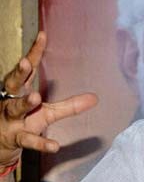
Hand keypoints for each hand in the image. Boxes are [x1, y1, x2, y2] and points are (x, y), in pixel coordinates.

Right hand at [0, 31, 97, 169]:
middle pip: (13, 85)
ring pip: (15, 109)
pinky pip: (28, 140)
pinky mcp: (15, 138)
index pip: (27, 69)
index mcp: (20, 91)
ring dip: (24, 103)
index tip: (42, 36)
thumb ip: (70, 105)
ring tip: (35, 97)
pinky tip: (54, 145)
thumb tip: (96, 98)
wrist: (2, 146)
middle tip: (25, 63)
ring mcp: (11, 120)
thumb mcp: (48, 113)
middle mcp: (11, 102)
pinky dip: (41, 143)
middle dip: (18, 74)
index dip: (34, 52)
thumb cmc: (24, 122)